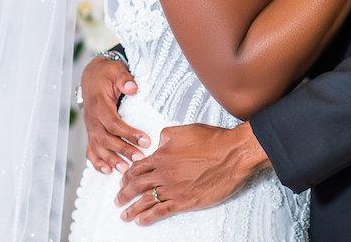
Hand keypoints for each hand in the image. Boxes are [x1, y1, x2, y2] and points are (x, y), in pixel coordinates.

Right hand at [81, 55, 148, 173]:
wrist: (92, 76)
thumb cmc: (107, 74)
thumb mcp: (116, 71)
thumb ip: (124, 79)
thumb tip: (132, 87)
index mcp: (99, 105)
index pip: (113, 123)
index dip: (129, 133)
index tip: (145, 140)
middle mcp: (92, 119)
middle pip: (106, 139)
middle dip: (123, 150)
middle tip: (139, 158)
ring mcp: (90, 127)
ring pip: (98, 147)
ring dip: (111, 159)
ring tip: (125, 169)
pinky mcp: (91, 132)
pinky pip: (91, 150)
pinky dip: (97, 162)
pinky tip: (107, 171)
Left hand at [115, 122, 268, 224]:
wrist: (232, 154)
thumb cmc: (213, 140)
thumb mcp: (186, 129)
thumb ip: (168, 134)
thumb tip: (159, 140)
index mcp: (163, 155)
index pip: (138, 168)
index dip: (128, 176)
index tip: (122, 182)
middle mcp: (164, 173)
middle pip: (137, 185)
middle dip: (124, 194)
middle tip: (117, 200)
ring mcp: (174, 188)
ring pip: (146, 200)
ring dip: (132, 209)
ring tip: (124, 215)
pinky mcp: (185, 200)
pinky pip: (161, 211)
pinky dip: (148, 217)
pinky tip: (140, 221)